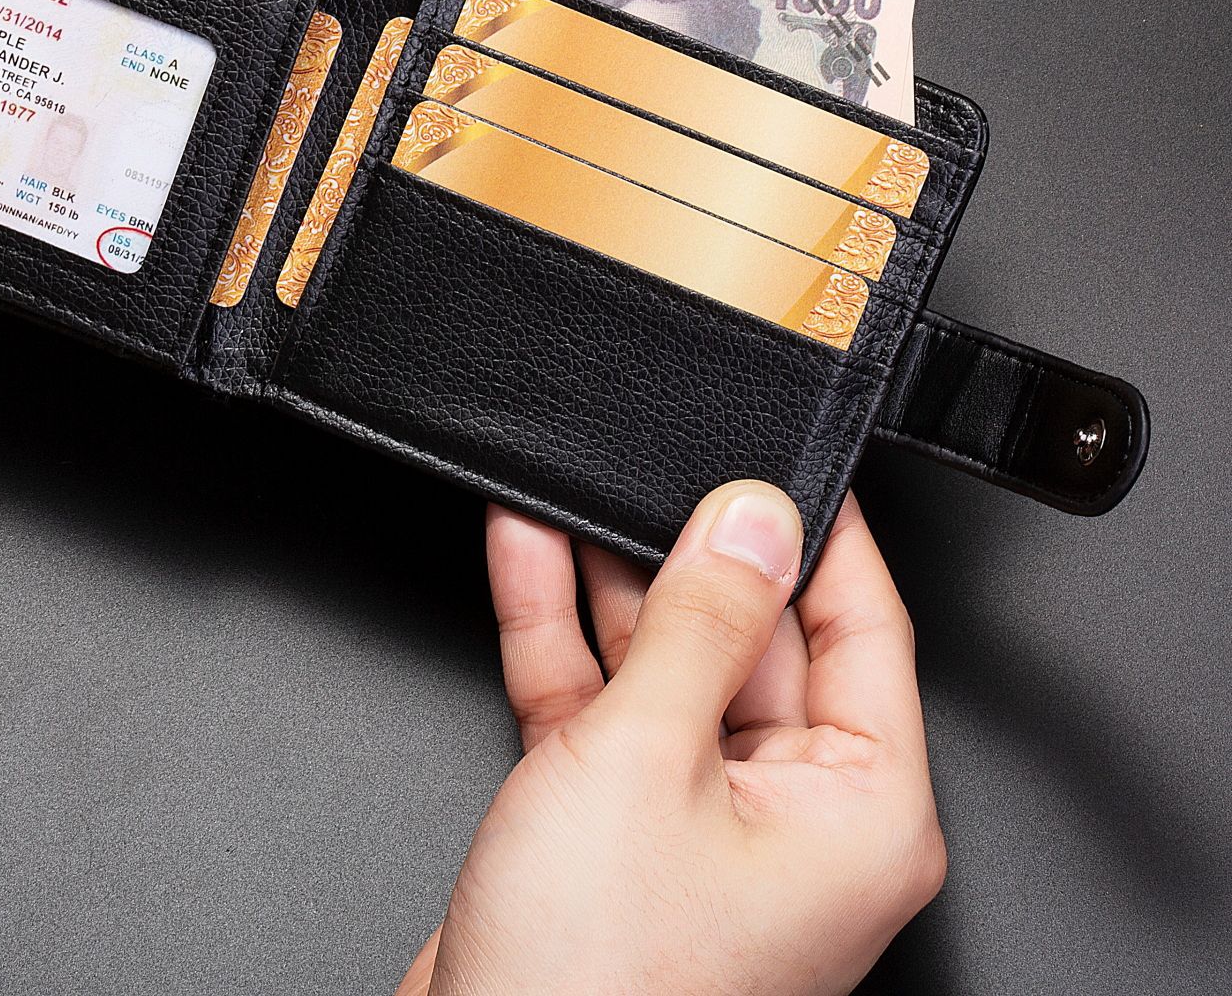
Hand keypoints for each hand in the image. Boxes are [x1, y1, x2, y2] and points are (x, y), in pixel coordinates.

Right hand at [397, 486, 944, 995]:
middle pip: (754, 637)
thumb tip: (753, 516)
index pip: (863, 629)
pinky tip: (527, 550)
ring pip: (668, 660)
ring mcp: (700, 819)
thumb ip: (702, 621)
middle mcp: (791, 816)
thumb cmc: (593, 979)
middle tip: (646, 458)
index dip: (819, 531)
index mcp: (856, 812)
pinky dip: (561, 628)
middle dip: (688, 549)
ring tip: (572, 484)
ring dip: (611, 578)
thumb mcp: (649, 756)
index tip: (778, 448)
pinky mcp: (617, 822)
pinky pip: (602, 697)